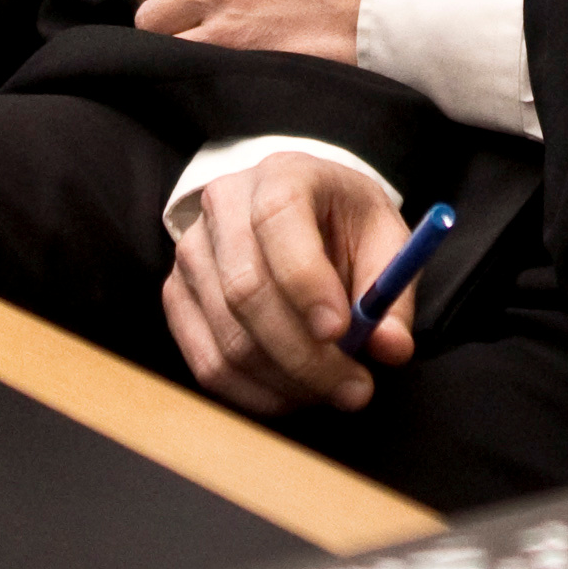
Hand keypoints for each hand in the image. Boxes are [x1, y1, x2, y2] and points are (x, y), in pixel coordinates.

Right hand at [164, 154, 417, 415]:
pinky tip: (294, 393)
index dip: (305, 281)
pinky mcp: (176, 296)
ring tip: (334, 390)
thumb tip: (391, 347)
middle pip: (246, 290)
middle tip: (355, 389)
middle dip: (304, 355)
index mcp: (282, 175)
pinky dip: (255, 393)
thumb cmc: (343, 226)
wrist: (297, 215)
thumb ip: (391, 292)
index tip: (339, 331)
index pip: (277, 219)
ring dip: (286, 381)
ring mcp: (191, 252)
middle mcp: (224, 206)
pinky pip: (207, 363)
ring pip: (228, 337)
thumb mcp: (384, 240)